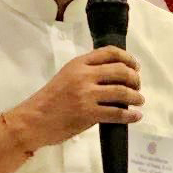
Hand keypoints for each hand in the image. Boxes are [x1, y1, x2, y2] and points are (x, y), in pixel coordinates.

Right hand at [4, 45, 143, 151]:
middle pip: (120, 71)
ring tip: (139, 101)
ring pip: (122, 92)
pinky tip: (135, 116)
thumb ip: (86, 72)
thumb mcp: (66, 76)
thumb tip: (114, 75)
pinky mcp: (89, 114)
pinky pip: (117, 113)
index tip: (134, 66)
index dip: (128, 58)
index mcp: (78, 63)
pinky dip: (130, 115)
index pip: (110, 53)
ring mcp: (87, 95)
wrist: (34, 119)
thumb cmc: (49, 99)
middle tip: (137, 86)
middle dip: (135, 79)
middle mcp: (84, 75)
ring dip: (136, 97)